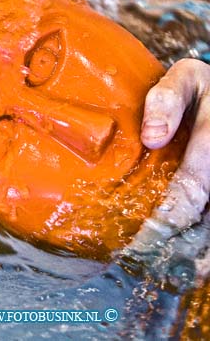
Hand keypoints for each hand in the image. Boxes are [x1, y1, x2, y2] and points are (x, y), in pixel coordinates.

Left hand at [131, 59, 209, 250]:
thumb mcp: (189, 79)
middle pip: (206, 220)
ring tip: (162, 267)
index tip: (143, 237)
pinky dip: (201, 250)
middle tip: (142, 257)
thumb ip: (167, 99)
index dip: (169, 216)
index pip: (194, 187)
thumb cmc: (204, 90)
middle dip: (177, 243)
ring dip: (193, 252)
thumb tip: (151, 138)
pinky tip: (185, 265)